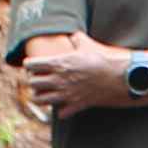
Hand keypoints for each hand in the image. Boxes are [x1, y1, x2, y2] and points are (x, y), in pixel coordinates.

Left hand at [17, 34, 142, 120]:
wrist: (119, 77)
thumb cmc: (103, 58)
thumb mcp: (88, 44)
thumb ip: (76, 38)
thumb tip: (73, 35)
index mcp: (59, 63)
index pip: (31, 65)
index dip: (29, 64)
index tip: (33, 64)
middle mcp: (59, 79)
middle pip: (32, 83)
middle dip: (33, 81)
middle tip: (38, 79)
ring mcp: (66, 94)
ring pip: (40, 100)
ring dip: (40, 96)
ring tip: (46, 93)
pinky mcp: (76, 105)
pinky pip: (60, 113)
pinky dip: (60, 110)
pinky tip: (64, 104)